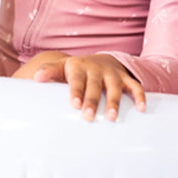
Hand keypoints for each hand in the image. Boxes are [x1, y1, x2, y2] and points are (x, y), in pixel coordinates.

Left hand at [13, 52, 145, 120]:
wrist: (99, 60)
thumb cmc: (77, 70)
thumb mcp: (62, 68)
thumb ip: (50, 71)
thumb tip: (35, 77)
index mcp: (78, 67)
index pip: (76, 79)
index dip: (75, 91)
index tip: (73, 105)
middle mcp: (96, 69)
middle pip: (94, 85)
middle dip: (92, 100)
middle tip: (88, 117)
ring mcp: (112, 74)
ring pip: (114, 87)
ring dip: (114, 101)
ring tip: (112, 117)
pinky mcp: (125, 78)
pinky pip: (135, 86)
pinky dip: (139, 96)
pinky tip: (142, 109)